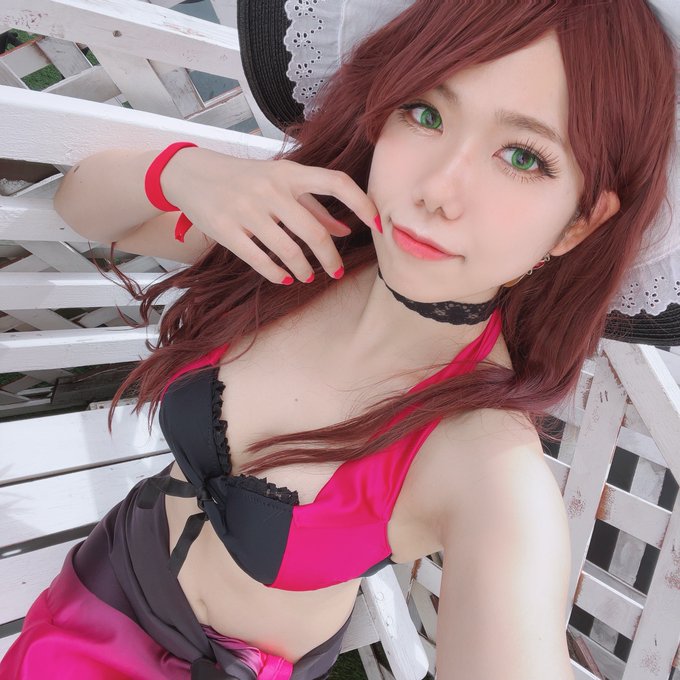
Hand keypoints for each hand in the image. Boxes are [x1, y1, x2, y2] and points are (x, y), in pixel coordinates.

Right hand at [162, 147, 378, 283]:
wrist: (190, 173)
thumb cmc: (243, 178)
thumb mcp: (279, 181)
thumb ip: (314, 205)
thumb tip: (345, 230)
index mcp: (289, 172)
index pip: (336, 183)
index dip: (362, 204)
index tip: (377, 224)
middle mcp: (270, 189)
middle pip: (314, 232)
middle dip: (330, 259)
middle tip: (336, 272)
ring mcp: (247, 209)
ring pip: (288, 250)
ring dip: (303, 270)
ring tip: (307, 277)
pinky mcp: (226, 229)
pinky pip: (259, 260)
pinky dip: (276, 274)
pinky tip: (284, 278)